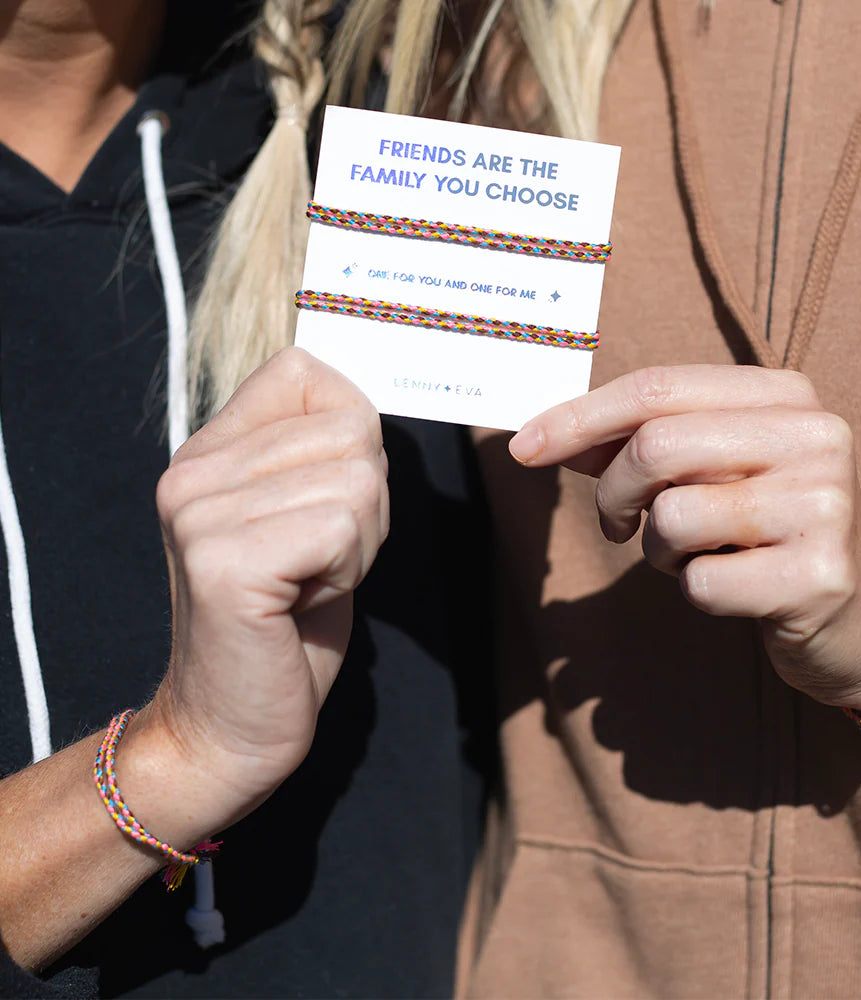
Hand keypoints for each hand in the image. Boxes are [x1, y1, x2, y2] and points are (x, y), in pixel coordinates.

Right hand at [147, 348, 388, 825]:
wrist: (229, 728)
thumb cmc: (284, 625)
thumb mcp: (306, 518)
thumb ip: (324, 454)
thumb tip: (369, 401)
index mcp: (210, 451)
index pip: (307, 372)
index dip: (350, 435)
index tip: (325, 504)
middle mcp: (193, 470)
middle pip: (352, 430)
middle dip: (367, 505)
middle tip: (318, 562)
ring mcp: (199, 513)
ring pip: (359, 481)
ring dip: (359, 545)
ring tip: (307, 584)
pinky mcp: (223, 562)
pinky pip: (342, 529)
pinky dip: (346, 573)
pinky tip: (300, 605)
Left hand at [509, 365, 860, 714]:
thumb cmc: (764, 536)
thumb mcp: (710, 473)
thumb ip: (637, 445)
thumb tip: (545, 435)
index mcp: (784, 395)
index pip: (657, 388)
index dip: (579, 417)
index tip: (522, 447)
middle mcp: (815, 436)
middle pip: (656, 447)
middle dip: (614, 494)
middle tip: (619, 525)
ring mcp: (824, 506)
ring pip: (672, 516)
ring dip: (657, 549)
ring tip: (697, 555)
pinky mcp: (818, 576)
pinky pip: (700, 582)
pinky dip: (693, 592)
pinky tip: (735, 588)